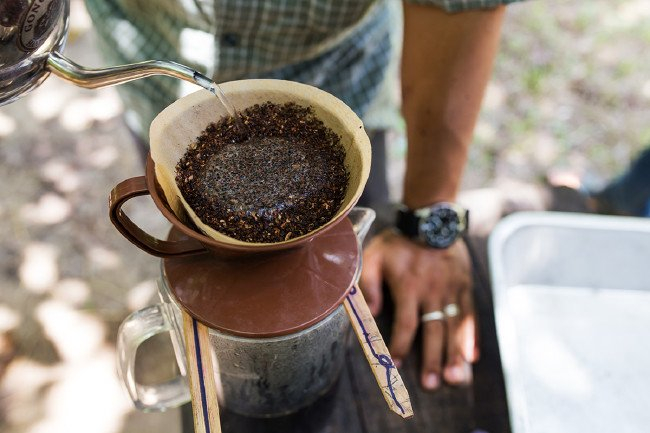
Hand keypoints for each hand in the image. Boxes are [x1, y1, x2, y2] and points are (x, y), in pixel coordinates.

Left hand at [360, 229, 477, 389]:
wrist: (431, 219)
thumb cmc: (398, 242)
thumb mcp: (374, 256)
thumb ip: (368, 284)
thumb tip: (372, 313)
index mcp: (408, 286)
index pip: (405, 322)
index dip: (399, 345)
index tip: (394, 364)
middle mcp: (432, 292)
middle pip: (433, 331)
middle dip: (431, 359)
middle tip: (431, 385)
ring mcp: (452, 290)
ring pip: (454, 327)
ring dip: (454, 354)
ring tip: (455, 379)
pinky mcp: (465, 287)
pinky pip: (470, 315)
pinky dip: (471, 337)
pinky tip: (471, 357)